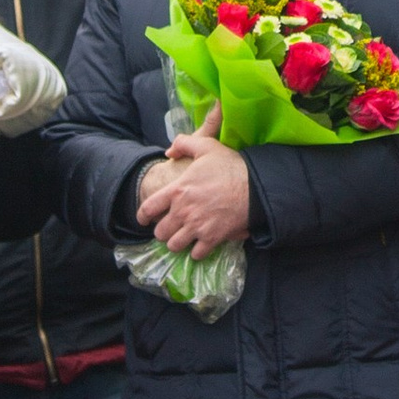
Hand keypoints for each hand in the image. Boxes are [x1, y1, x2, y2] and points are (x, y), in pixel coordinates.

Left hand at [138, 112, 253, 255]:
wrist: (255, 187)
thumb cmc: (230, 166)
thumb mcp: (206, 146)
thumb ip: (183, 143)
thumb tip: (168, 152)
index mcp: (177, 191)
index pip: (148, 209)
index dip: (142, 216)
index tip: (144, 220)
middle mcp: (183, 212)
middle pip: (160, 232)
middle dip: (163, 231)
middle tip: (170, 228)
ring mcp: (197, 227)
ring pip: (174, 246)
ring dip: (177, 243)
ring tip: (183, 238)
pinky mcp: (212, 238)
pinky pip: (196, 254)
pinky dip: (196, 252)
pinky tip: (199, 245)